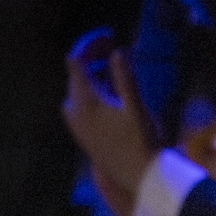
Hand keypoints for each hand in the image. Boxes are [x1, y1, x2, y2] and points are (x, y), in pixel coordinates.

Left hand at [63, 29, 159, 199]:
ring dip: (92, 76)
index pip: (76, 61)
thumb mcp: (136, 107)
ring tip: (112, 71)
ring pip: (76, 90)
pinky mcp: (82, 134)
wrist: (139, 177)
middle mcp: (73, 111)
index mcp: (84, 100)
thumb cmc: (141, 141)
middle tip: (113, 49)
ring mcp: (76, 124)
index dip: (90, 44)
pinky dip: (91, 92)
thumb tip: (119, 51)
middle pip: (75, 74)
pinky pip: (79, 105)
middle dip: (92, 58)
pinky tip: (108, 96)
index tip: (108, 37)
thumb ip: (125, 78)